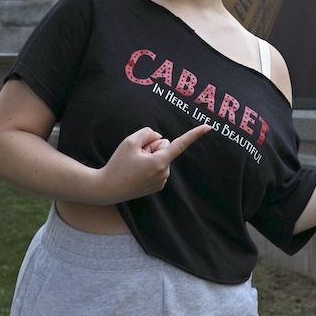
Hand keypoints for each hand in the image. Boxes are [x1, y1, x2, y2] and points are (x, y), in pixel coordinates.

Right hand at [96, 123, 211, 202]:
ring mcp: (161, 181)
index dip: (195, 134)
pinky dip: (147, 166)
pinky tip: (135, 172)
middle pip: (164, 147)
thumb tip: (159, 137)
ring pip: (160, 158)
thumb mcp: (130, 141)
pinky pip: (156, 167)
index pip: (181, 144)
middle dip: (152, 146)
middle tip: (135, 155)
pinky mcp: (156, 186)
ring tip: (133, 165)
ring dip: (149, 157)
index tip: (209, 126)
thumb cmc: (118, 164)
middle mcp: (164, 172)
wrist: (106, 188)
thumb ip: (148, 133)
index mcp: (160, 161)